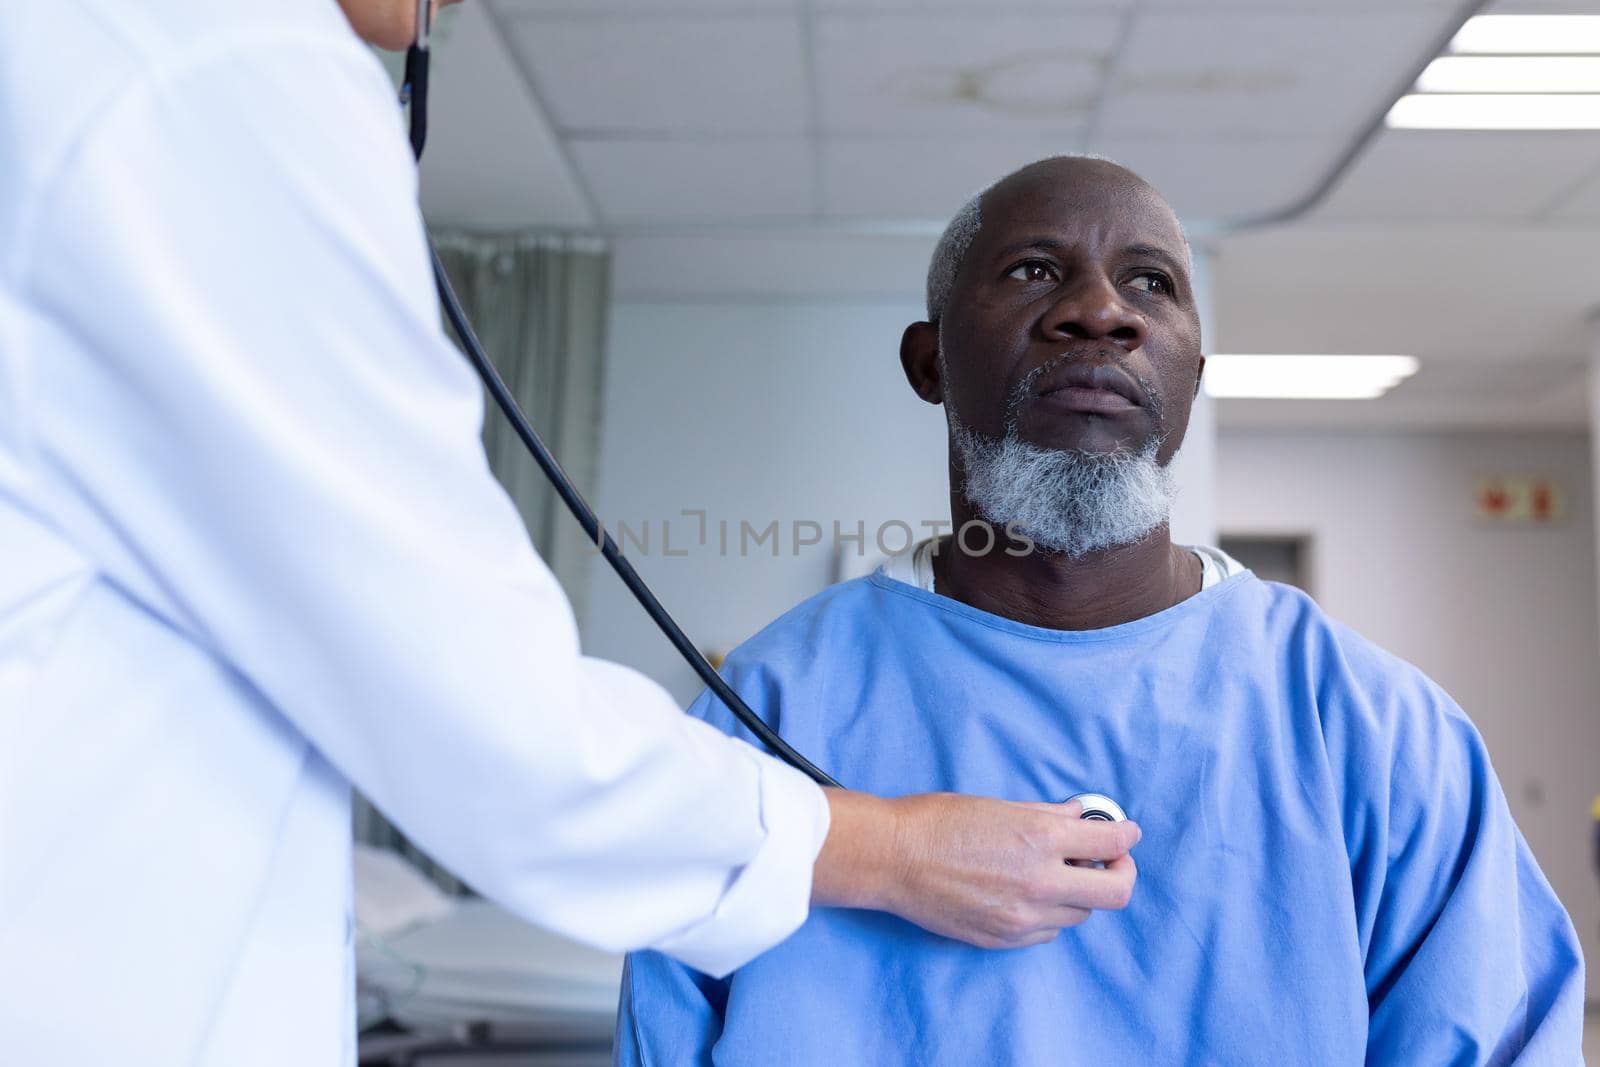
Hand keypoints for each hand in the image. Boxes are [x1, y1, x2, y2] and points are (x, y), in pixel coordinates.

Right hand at [811, 790, 1139, 948]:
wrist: (890, 858)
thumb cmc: (936, 822)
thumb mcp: (998, 806)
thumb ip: (1046, 815)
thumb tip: (1078, 816)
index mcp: (1040, 839)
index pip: (1113, 843)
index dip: (1126, 835)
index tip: (1125, 833)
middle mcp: (1040, 881)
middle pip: (1115, 892)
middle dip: (1120, 873)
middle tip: (1108, 861)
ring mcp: (1023, 916)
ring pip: (1081, 914)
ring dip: (1079, 892)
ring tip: (1056, 872)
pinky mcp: (1004, 938)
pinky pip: (1048, 930)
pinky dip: (1050, 912)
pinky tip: (1028, 892)